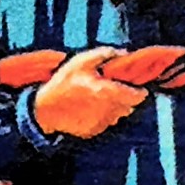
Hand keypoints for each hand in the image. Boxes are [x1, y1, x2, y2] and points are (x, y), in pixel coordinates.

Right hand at [31, 46, 150, 139]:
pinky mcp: (94, 130)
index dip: (139, 91)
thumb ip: (105, 54)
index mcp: (108, 92)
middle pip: (130, 107)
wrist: (45, 109)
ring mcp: (102, 123)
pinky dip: (102, 115)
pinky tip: (89, 108)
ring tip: (99, 97)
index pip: (137, 97)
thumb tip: (123, 53)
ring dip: (115, 107)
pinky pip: (105, 122)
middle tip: (114, 89)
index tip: (136, 86)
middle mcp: (109, 110)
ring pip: (118, 115)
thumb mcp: (81, 61)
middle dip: (126, 98)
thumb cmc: (63, 83)